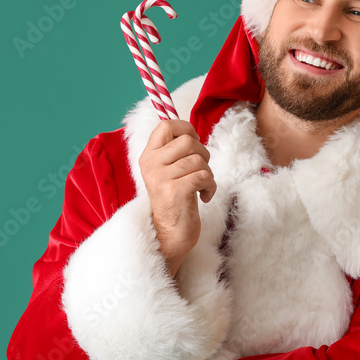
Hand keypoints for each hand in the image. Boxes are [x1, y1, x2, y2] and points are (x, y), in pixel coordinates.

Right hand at [138, 119, 216, 276]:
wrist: (170, 235)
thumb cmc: (175, 200)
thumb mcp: (168, 172)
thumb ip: (174, 151)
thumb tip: (190, 129)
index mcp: (148, 157)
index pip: (165, 125)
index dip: (185, 128)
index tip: (193, 141)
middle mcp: (150, 165)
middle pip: (188, 141)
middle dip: (203, 154)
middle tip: (200, 170)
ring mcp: (161, 178)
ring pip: (198, 160)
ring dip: (208, 173)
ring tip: (201, 187)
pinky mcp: (175, 191)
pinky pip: (204, 176)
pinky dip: (211, 187)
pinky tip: (204, 196)